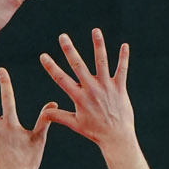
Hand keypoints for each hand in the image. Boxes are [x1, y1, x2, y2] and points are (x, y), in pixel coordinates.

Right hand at [39, 28, 135, 149]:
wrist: (116, 137)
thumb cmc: (95, 131)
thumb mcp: (75, 124)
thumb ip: (58, 116)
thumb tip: (44, 113)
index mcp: (79, 97)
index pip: (61, 79)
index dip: (51, 67)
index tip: (43, 56)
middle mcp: (92, 89)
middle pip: (78, 66)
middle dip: (70, 50)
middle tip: (62, 36)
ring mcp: (106, 87)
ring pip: (101, 62)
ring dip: (98, 45)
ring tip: (95, 30)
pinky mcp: (119, 87)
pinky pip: (122, 69)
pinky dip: (123, 58)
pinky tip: (125, 45)